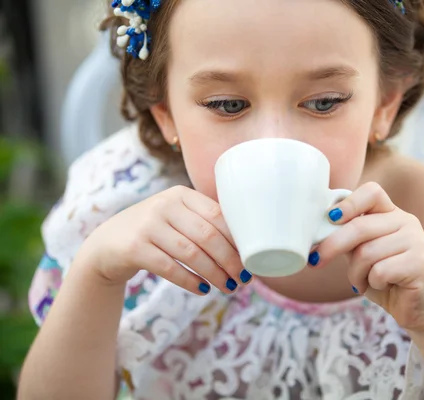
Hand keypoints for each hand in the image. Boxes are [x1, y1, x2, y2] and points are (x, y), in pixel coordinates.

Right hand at [76, 185, 249, 294]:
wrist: (107, 244)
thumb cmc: (155, 232)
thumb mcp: (176, 217)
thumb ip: (203, 222)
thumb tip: (247, 246)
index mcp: (181, 194)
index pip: (218, 214)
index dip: (237, 239)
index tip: (252, 258)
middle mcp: (164, 205)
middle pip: (207, 235)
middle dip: (230, 260)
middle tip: (244, 279)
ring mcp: (147, 225)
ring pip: (191, 254)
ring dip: (214, 274)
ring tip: (229, 287)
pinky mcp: (134, 248)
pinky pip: (170, 268)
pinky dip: (191, 281)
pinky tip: (203, 290)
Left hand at [311, 182, 423, 332]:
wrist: (419, 308)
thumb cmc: (386, 279)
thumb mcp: (363, 253)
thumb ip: (349, 238)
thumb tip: (318, 230)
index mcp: (392, 213)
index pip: (371, 192)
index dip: (348, 204)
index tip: (330, 219)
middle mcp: (407, 222)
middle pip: (360, 226)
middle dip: (332, 245)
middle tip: (316, 261)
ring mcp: (417, 241)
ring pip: (366, 252)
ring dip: (355, 273)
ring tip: (362, 282)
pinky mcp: (420, 264)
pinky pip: (380, 271)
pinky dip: (372, 283)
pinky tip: (381, 286)